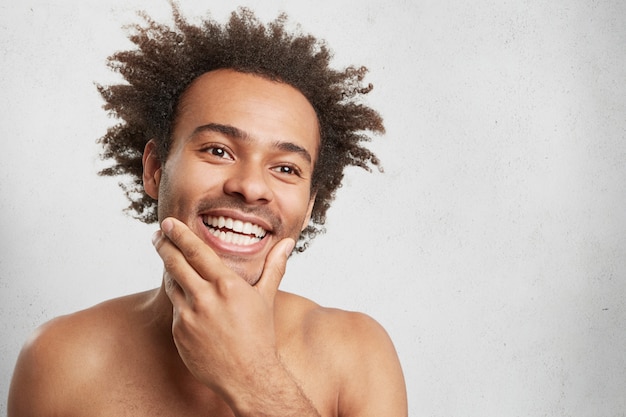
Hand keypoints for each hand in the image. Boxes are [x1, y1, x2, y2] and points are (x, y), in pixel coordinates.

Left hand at [152, 217, 294, 397]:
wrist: (248, 376)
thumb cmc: (260, 335)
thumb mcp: (266, 297)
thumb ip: (274, 266)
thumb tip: (287, 243)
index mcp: (227, 285)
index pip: (197, 251)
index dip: (180, 234)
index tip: (169, 222)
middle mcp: (205, 298)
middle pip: (175, 263)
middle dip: (164, 245)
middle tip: (158, 235)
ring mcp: (189, 316)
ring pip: (172, 285)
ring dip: (169, 271)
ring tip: (170, 262)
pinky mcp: (179, 333)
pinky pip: (175, 309)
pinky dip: (179, 300)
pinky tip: (186, 299)